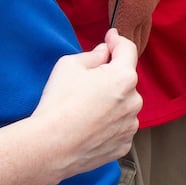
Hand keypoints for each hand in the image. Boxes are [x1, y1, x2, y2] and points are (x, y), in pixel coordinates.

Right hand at [33, 29, 140, 178]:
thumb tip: (104, 53)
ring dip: (111, 101)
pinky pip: (119, 127)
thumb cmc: (59, 103)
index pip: (128, 50)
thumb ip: (92, 55)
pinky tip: (89, 125)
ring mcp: (130, 126)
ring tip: (85, 108)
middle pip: (125, 80)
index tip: (110, 38)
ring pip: (123, 105)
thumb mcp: (69, 65)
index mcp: (124, 77)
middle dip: (110, 76)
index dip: (117, 40)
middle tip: (87, 80)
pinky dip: (108, 123)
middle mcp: (134, 101)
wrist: (51, 146)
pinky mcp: (122, 145)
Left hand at [110, 0, 160, 54]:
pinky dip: (144, 17)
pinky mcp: (155, 0)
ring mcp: (149, 9)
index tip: (123, 58)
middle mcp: (141, 18)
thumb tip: (119, 23)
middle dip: (137, 49)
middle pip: (141, 40)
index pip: (129, 43)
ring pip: (146, 28)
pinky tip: (142, 16)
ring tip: (139, 43)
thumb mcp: (112, 0)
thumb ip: (117, 15)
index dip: (128, 51)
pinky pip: (148, 12)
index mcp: (127, 20)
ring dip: (142, 36)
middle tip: (134, 56)